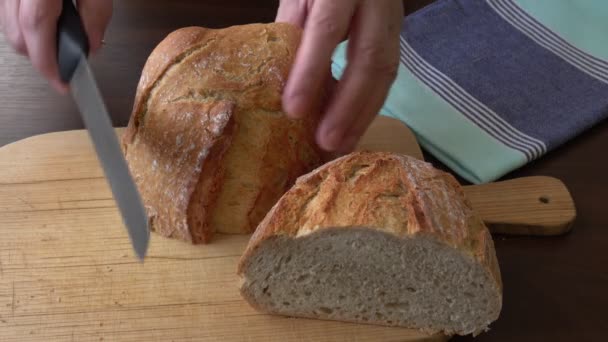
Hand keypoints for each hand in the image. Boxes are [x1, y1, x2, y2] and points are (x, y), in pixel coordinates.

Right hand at [0, 0, 112, 92]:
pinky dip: (23, 27)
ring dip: (32, 43)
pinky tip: (46, 26)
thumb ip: (96, 12)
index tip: (62, 84)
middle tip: (68, 63)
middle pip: (18, 36)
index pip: (35, 29)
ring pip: (8, 28)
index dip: (48, 64)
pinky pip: (7, 16)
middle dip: (42, 58)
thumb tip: (92, 44)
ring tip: (59, 42)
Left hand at [277, 0, 401, 152]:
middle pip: (370, 57)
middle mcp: (376, 0)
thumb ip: (293, 27)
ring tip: (342, 145)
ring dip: (364, 113)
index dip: (311, 71)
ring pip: (387, 70)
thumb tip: (284, 79)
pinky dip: (370, 104)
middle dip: (348, 106)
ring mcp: (393, 17)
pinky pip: (388, 73)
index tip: (293, 110)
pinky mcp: (398, 33)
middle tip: (326, 142)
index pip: (327, 29)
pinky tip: (355, 127)